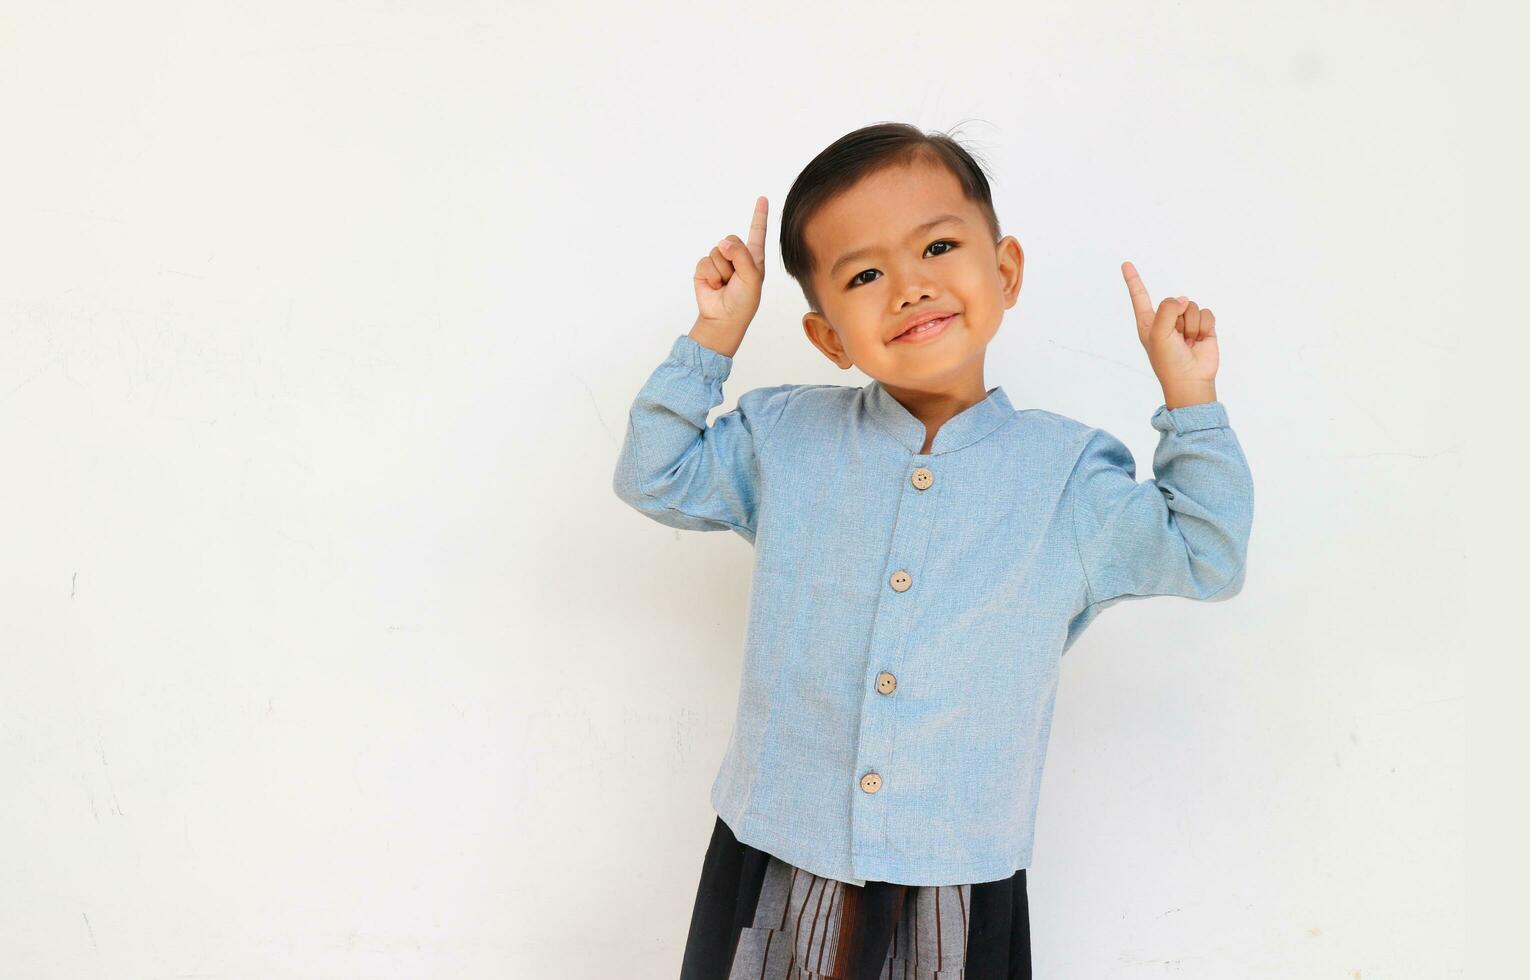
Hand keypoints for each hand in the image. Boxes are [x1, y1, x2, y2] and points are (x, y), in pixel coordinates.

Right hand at [691, 196, 768, 355]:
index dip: (759, 215)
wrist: (723, 319)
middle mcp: (737, 257)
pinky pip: (705, 261)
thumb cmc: (743, 302)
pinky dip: (711, 275)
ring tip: (726, 285)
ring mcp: (720, 262)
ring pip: (717, 251)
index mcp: (754, 258)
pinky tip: (715, 286)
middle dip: (733, 258)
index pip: (757, 232)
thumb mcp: (752, 278)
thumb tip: (722, 243)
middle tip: (735, 278)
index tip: (762, 198)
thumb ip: (742, 255)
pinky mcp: (705, 269)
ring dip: (722, 271)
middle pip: (731, 239)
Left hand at [1121, 260, 1218, 406]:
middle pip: (1175, 300)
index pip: (1140, 296)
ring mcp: (1185, 323)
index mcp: (1148, 322)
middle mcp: (1166, 320)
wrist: (1191, 380)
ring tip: (1188, 342)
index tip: (1126, 264)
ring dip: (1192, 325)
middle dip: (1178, 318)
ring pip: (1192, 306)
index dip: (1133, 280)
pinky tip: (1200, 340)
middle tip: (1176, 339)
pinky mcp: (1203, 327)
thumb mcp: (1158, 333)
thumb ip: (1168, 309)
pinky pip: (1207, 313)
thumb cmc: (1168, 361)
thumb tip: (1184, 300)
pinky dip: (1205, 326)